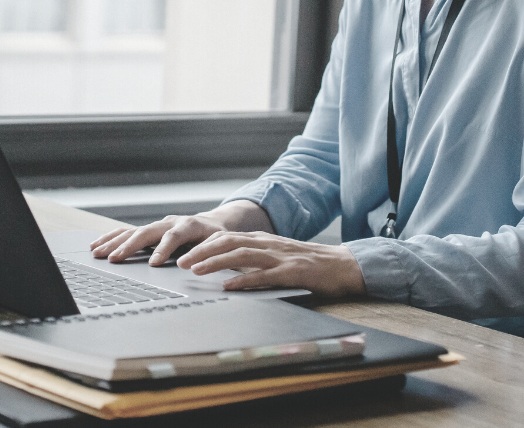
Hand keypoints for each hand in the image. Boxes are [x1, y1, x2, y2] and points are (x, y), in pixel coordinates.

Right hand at [89, 201, 273, 264]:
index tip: (154, 263)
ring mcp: (157, 225)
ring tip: (97, 253)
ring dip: (113, 242)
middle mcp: (169, 222)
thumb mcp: (220, 246)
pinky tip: (96, 245)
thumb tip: (197, 266)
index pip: (173, 236)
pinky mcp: (148, 230)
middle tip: (114, 259)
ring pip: (132, 231)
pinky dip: (111, 238)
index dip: (163, 248)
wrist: (213, 224)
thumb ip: (210, 254)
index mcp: (189, 225)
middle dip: (129, 246)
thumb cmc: (217, 238)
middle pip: (146, 232)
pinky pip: (126, 232)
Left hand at [177, 231, 366, 297]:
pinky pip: (264, 275)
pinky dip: (244, 280)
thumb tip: (226, 270)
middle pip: (228, 242)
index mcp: (263, 240)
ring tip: (196, 271)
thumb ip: (254, 260)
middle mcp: (268, 244)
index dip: (203, 245)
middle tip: (180, 263)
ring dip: (216, 262)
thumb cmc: (308, 264)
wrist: (342, 265)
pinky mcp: (292, 272)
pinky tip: (229, 287)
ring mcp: (280, 257)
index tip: (184, 254)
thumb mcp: (277, 256)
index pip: (226, 237)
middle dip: (201, 252)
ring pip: (241, 255)